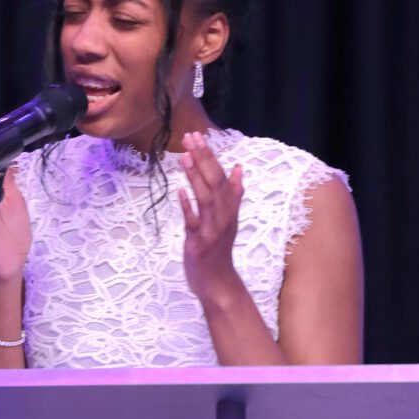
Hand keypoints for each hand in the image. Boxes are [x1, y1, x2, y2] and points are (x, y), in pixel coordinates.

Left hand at [177, 132, 245, 304]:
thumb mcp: (229, 219)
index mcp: (230, 209)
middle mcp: (223, 217)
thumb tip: (238, 169)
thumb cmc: (219, 249)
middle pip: (215, 183)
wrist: (218, 283)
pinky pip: (193, 221)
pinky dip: (187, 206)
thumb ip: (233, 194)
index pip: (222, 176)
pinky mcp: (198, 243)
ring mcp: (211, 230)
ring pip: (206, 198)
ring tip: (186, 155)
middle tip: (192, 137)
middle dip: (204, 159)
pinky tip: (179, 190)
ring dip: (196, 176)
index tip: (201, 135)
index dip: (211, 156)